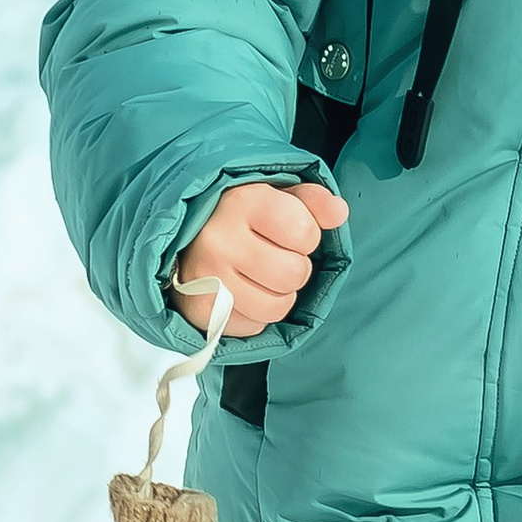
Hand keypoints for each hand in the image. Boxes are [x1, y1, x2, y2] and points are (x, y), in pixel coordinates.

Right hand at [173, 179, 348, 336]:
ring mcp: (205, 277)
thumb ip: (313, 200)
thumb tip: (339, 212)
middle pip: (293, 275)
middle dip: (295, 269)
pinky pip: (252, 326)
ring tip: (262, 277)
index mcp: (242, 202)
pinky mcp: (198, 309)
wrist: (182, 236)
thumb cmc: (239, 215)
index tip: (289, 231)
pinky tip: (242, 292)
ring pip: (275, 307)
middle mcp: (219, 239)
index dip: (307, 236)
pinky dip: (255, 315)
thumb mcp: (276, 195)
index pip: (304, 232)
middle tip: (276, 258)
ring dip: (278, 296)